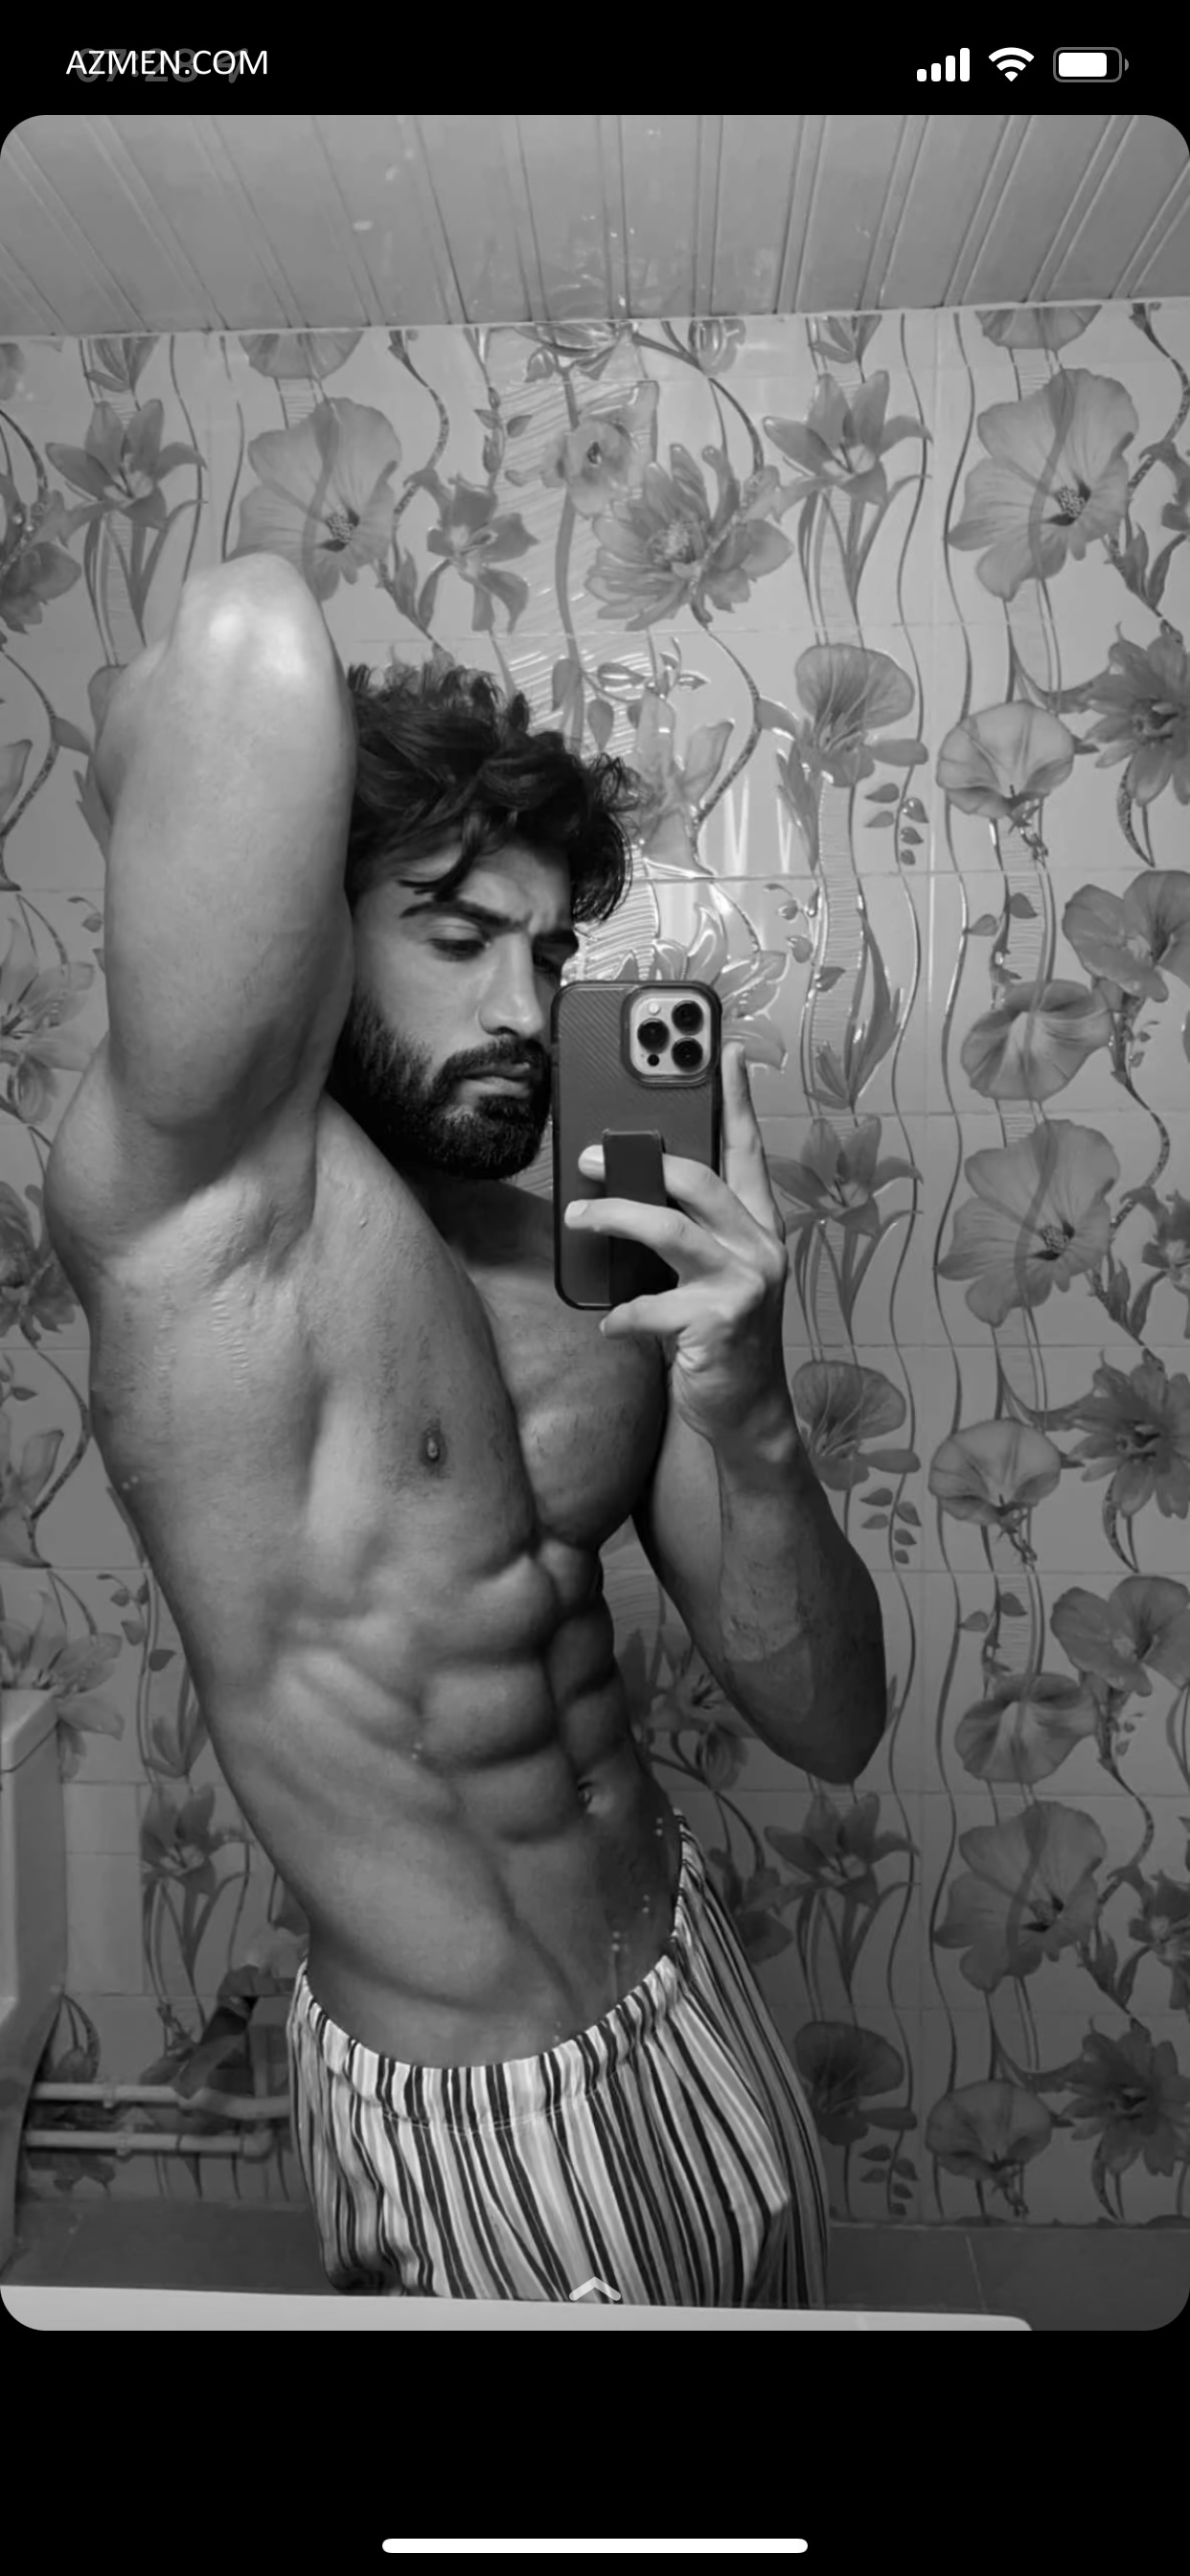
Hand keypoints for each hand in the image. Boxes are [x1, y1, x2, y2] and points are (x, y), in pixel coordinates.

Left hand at [564, 1042, 790, 1445]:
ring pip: (670, 1230)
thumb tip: (625, 1183)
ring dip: (615, 1218)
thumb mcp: (710, 1272)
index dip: (737, 1100)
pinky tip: (608, 1321)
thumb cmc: (717, 1333)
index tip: (727, 1051)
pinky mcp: (721, 1325)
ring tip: (578, 1216)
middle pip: (700, 1180)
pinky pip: (653, 1306)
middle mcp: (761, 1248)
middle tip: (589, 1158)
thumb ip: (686, 1228)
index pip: (748, 1151)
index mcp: (758, 1226)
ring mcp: (746, 1286)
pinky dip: (622, 1313)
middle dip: (639, 1162)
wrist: (746, 1411)